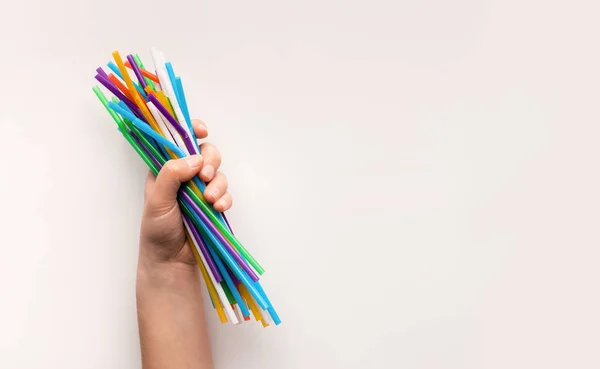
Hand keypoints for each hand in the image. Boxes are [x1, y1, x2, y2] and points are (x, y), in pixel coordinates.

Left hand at [138, 119, 231, 267]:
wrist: (170, 261)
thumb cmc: (157, 230)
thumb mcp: (157, 200)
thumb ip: (171, 175)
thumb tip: (194, 158)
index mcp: (165, 169)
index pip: (178, 140)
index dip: (191, 130)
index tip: (202, 130)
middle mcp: (184, 176)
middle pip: (205, 152)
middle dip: (211, 160)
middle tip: (205, 176)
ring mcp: (199, 190)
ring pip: (218, 173)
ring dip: (218, 183)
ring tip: (210, 200)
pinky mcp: (212, 205)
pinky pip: (225, 193)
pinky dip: (225, 198)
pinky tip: (218, 208)